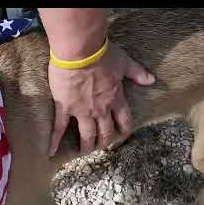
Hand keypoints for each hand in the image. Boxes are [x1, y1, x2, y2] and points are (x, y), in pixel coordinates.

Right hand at [48, 42, 154, 156]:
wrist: (80, 51)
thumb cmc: (102, 54)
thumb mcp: (124, 62)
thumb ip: (138, 73)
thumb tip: (152, 80)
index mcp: (115, 98)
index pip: (124, 120)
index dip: (124, 129)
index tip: (122, 135)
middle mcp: (100, 109)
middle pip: (105, 132)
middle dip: (105, 142)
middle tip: (102, 147)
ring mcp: (82, 111)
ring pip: (87, 135)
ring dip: (86, 146)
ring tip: (84, 152)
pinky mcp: (65, 108)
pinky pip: (59, 128)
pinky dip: (55, 141)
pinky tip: (51, 152)